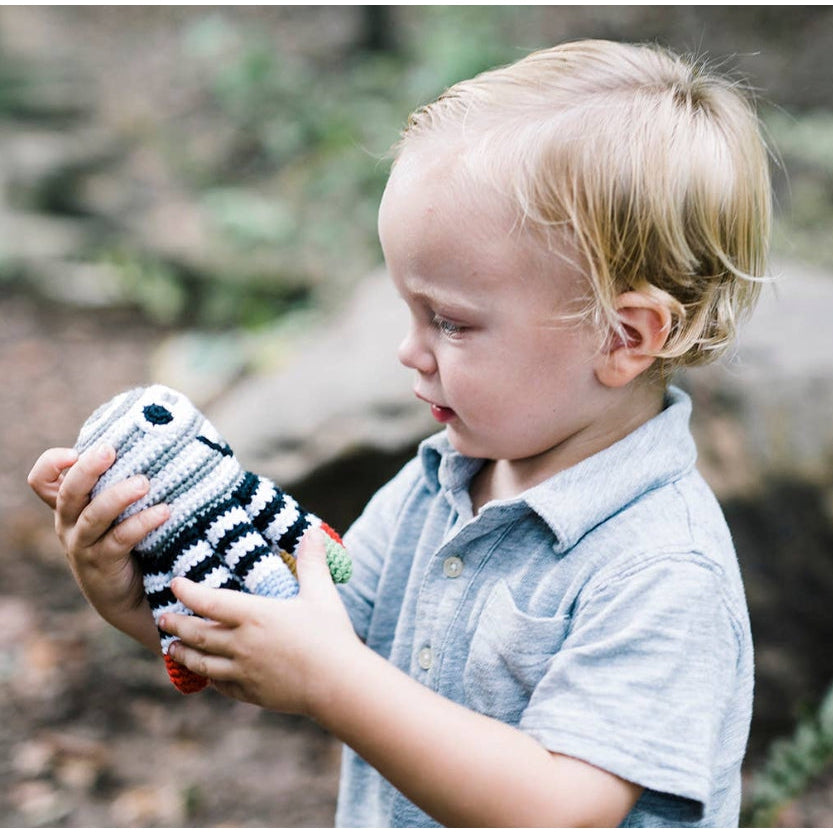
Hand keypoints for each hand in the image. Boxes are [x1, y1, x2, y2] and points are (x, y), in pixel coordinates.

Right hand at [27, 444, 167, 651]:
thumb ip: (121, 482)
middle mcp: (69, 524)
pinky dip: (142, 523)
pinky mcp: (104, 563)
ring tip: (144, 483)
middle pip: (68, 493)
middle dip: (87, 469)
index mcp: (69, 507)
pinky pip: (121, 539)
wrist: (126, 594)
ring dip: (118, 496)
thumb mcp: (114, 511)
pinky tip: (164, 511)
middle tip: (110, 450)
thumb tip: (158, 445)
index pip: (42, 481)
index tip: (75, 451)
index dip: (51, 464)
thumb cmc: (125, 540)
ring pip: (93, 516)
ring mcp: (83, 546)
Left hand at [161, 529, 361, 714]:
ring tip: (172, 647)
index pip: (209, 602)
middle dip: (176, 624)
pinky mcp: (251, 693)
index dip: (188, 592)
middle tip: (163, 617)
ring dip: (183, 653)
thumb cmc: (331, 636)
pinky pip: (220, 684)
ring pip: (202, 663)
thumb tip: (313, 531)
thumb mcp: (321, 593)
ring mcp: (244, 671)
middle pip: (197, 634)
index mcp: (255, 615)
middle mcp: (242, 644)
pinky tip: (206, 672)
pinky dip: (208, 676)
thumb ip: (312, 562)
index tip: (176, 584)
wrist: (338, 685)